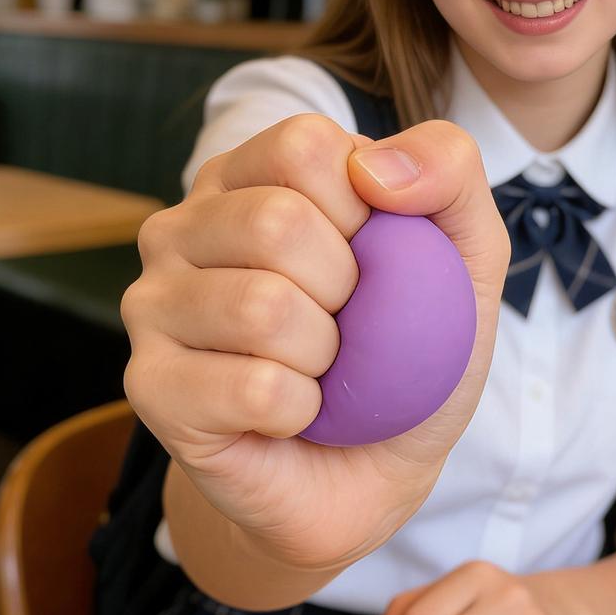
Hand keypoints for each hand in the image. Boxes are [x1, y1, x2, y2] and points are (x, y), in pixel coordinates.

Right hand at [122, 114, 508, 572]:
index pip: (302, 146)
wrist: (373, 468)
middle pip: (276, 223)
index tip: (375, 255)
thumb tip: (372, 165)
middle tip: (350, 327)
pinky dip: (305, 411)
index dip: (365, 208)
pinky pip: (253, 388)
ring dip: (328, 358)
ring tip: (323, 371)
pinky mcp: (150, 385)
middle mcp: (181, 227)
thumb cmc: (413, 349)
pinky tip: (298, 415)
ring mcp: (152, 304)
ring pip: (261, 308)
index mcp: (247, 176)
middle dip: (350, 291)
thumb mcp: (465, 253)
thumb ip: (449, 169)